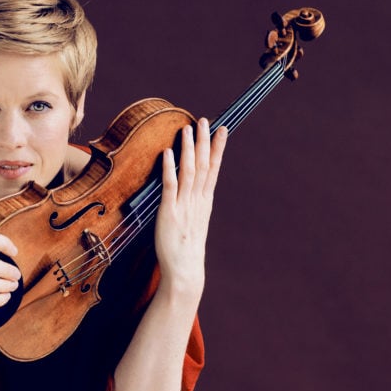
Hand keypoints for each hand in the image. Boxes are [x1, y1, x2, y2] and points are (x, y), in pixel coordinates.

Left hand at [154, 118, 226, 289]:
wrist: (185, 270)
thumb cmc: (186, 248)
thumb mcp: (193, 221)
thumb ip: (192, 203)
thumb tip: (188, 189)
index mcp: (204, 202)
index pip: (213, 169)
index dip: (217, 148)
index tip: (222, 129)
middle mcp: (197, 201)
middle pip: (203, 165)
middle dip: (204, 141)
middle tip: (204, 120)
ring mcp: (184, 206)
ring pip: (189, 172)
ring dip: (188, 149)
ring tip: (187, 129)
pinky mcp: (169, 213)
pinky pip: (170, 186)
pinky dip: (169, 168)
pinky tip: (168, 153)